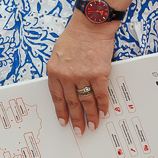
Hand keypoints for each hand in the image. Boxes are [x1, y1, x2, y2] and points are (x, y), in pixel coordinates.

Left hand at [47, 13, 118, 133]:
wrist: (90, 26)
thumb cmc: (74, 37)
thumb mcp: (58, 54)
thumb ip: (60, 71)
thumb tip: (64, 87)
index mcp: (54, 71)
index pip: (56, 97)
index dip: (60, 111)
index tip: (63, 121)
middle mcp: (66, 76)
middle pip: (71, 103)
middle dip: (75, 119)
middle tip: (78, 131)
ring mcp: (83, 76)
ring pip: (86, 102)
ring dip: (90, 116)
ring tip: (93, 126)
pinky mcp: (98, 74)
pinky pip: (101, 94)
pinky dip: (103, 105)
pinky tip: (104, 113)